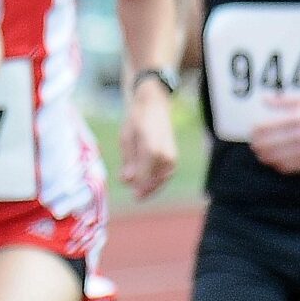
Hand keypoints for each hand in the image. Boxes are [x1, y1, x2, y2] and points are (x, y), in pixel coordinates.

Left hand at [119, 80, 179, 198]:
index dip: (137, 188)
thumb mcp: (126, 140)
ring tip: (141, 190)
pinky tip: (149, 182)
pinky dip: (158, 180)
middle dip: (145, 190)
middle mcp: (164, 155)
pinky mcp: (174, 156)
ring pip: (161, 180)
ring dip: (152, 187)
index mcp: (150, 151)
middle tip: (137, 196)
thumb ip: (128, 161)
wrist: (153, 104)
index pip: (143, 178)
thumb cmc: (135, 121)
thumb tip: (128, 181)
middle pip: (154, 182)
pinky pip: (166, 174)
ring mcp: (171, 156)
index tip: (133, 195)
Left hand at [246, 94, 299, 173]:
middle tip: (254, 143)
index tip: (253, 130)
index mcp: (298, 119)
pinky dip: (277, 165)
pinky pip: (289, 167)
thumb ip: (283, 101)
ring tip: (260, 153)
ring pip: (276, 157)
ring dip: (264, 156)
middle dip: (257, 144)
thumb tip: (264, 99)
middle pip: (268, 144)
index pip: (266, 127)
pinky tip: (274, 161)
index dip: (255, 130)